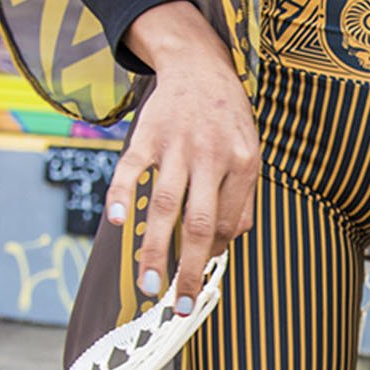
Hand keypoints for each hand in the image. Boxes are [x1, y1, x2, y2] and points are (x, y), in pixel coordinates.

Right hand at [104, 1, 259, 313]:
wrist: (197, 64)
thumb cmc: (226, 118)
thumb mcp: (249, 153)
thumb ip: (242, 198)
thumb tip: (226, 246)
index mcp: (243, 163)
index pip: (229, 222)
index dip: (214, 253)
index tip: (199, 273)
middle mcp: (211, 156)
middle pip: (200, 224)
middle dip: (189, 269)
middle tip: (179, 306)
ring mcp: (176, 145)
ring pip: (166, 206)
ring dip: (155, 250)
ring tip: (149, 287)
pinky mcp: (147, 134)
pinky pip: (132, 170)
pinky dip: (124, 196)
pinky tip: (120, 224)